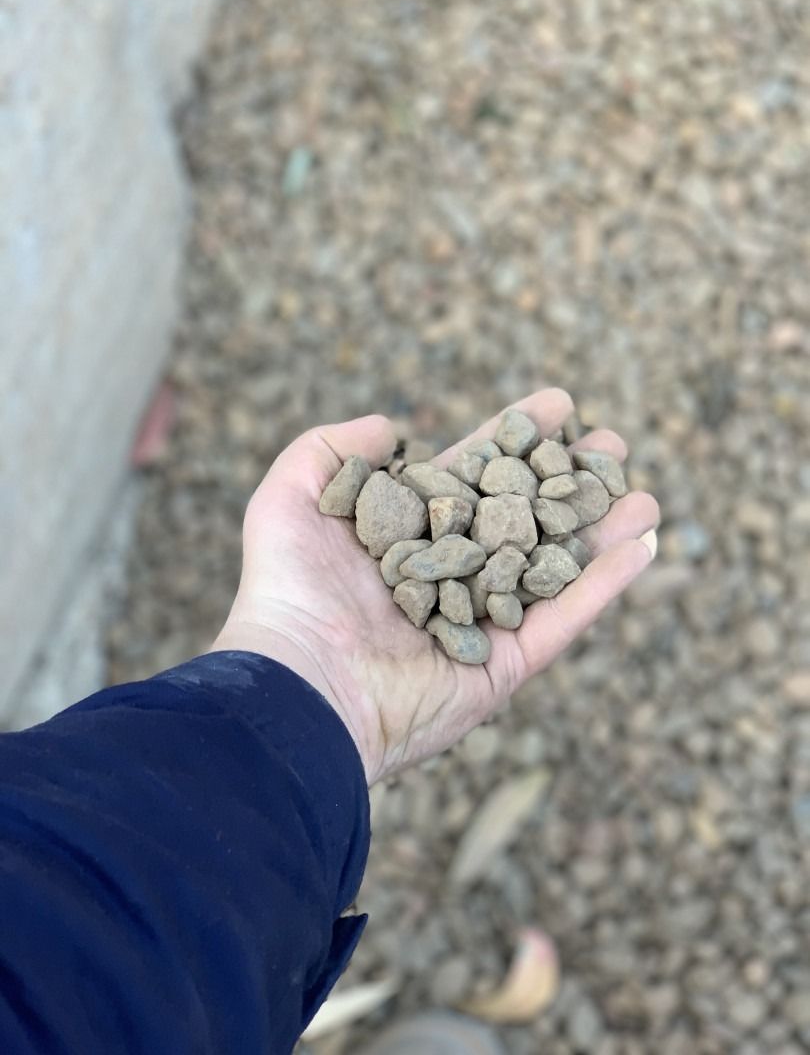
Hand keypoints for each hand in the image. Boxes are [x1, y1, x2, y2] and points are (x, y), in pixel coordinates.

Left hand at [212, 388, 658, 784]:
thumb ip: (334, 449)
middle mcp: (447, 577)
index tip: (560, 404)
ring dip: (600, 531)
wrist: (300, 683)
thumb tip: (395, 427)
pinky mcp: (503, 668)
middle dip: (569, 481)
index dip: (516, 439)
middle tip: (612, 446)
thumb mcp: (292, 496)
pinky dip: (605, 585)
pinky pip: (564, 620)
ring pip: (552, 568)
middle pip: (522, 518)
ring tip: (642, 495)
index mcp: (406, 535)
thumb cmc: (287, 590)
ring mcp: (478, 624)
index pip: (473, 476)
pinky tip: (644, 544)